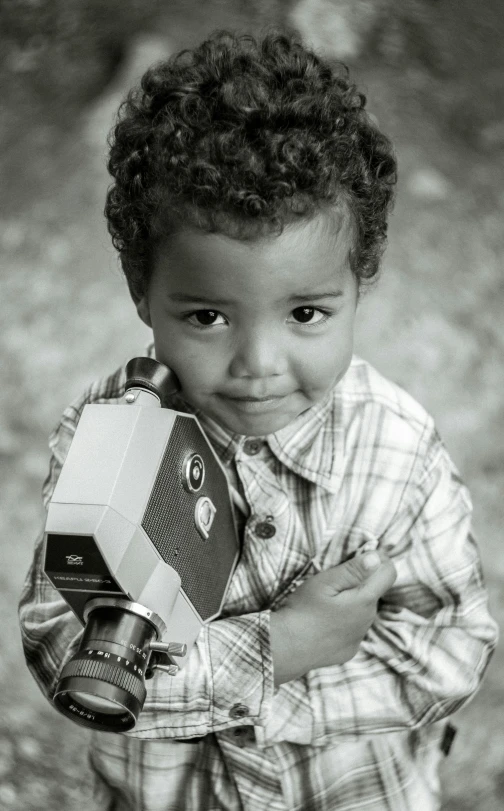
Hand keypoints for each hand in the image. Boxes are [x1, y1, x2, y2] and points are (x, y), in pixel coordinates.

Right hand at [270, 551, 395, 685]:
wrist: (287, 648)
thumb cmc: (304, 610)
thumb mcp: (325, 582)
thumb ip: (353, 570)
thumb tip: (376, 558)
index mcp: (365, 600)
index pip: (389, 573)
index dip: (380, 559)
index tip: (361, 555)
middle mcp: (368, 620)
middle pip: (374, 592)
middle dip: (361, 582)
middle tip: (334, 579)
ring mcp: (359, 637)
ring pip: (363, 611)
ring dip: (352, 602)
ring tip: (326, 601)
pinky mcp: (349, 650)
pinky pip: (352, 629)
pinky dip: (344, 621)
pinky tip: (324, 622)